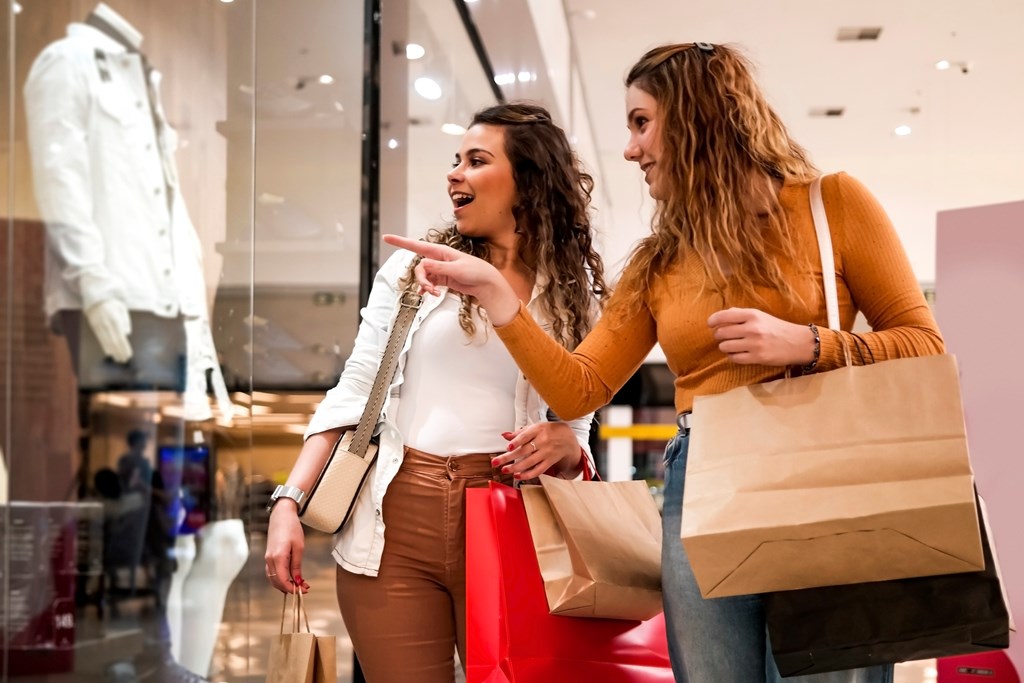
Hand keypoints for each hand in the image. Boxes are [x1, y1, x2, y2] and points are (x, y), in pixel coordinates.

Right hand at [84, 299, 132, 362]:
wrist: (96, 298)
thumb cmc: (112, 304)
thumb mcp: (122, 309)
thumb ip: (126, 321)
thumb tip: (127, 334)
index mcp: (115, 319)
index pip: (121, 338)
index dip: (125, 347)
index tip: (129, 355)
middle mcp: (106, 324)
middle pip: (114, 342)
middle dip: (120, 352)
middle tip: (124, 360)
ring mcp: (99, 326)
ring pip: (106, 342)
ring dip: (113, 352)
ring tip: (118, 359)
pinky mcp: (94, 327)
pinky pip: (100, 339)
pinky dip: (105, 347)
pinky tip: (109, 353)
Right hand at [264, 502, 309, 593]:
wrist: (281, 515)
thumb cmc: (292, 528)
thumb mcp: (299, 547)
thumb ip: (297, 566)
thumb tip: (298, 581)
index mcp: (278, 557)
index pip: (283, 580)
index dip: (293, 588)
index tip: (304, 590)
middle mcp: (269, 559)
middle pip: (277, 582)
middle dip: (289, 588)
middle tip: (304, 588)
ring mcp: (267, 558)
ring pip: (273, 579)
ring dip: (284, 584)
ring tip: (298, 584)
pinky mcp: (268, 556)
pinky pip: (272, 572)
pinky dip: (280, 578)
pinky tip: (290, 578)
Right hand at [382, 234, 519, 325]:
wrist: (486, 283)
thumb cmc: (476, 271)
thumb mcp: (457, 269)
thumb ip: (439, 268)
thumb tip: (422, 265)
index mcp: (441, 251)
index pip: (417, 245)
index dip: (401, 242)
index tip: (386, 237)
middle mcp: (438, 259)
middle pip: (419, 268)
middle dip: (421, 279)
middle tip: (428, 289)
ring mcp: (439, 269)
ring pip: (423, 277)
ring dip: (426, 286)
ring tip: (434, 294)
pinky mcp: (442, 279)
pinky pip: (428, 283)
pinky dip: (428, 289)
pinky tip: (429, 294)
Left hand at [494, 422, 582, 480]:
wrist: (567, 438)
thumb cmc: (548, 431)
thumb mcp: (535, 427)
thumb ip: (519, 433)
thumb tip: (504, 435)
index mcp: (538, 430)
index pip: (526, 436)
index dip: (516, 442)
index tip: (508, 447)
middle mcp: (543, 441)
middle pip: (524, 451)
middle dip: (509, 457)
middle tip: (496, 462)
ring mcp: (547, 452)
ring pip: (530, 462)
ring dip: (516, 467)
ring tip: (504, 470)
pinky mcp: (549, 462)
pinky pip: (538, 470)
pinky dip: (527, 474)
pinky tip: (518, 475)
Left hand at [708, 307, 815, 366]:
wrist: (798, 342)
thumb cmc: (776, 328)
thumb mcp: (761, 316)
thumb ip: (741, 314)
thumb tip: (720, 317)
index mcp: (752, 315)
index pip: (723, 316)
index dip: (713, 320)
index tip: (710, 324)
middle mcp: (752, 328)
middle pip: (721, 333)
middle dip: (719, 336)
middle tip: (723, 337)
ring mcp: (754, 344)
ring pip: (725, 346)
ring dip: (725, 347)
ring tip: (731, 346)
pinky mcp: (757, 358)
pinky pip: (734, 358)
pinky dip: (732, 356)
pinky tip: (737, 353)